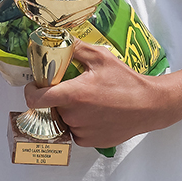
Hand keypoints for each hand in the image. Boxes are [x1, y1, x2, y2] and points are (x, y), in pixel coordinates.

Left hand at [23, 40, 168, 148]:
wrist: (150, 106)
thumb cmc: (126, 81)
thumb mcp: (100, 56)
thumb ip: (75, 47)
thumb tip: (57, 38)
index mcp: (73, 95)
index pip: (35, 99)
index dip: (31, 91)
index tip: (37, 84)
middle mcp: (74, 116)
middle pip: (51, 107)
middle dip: (56, 97)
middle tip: (71, 87)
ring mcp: (82, 131)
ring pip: (63, 120)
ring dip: (68, 111)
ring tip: (88, 100)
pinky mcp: (91, 142)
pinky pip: (75, 132)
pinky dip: (79, 123)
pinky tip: (94, 113)